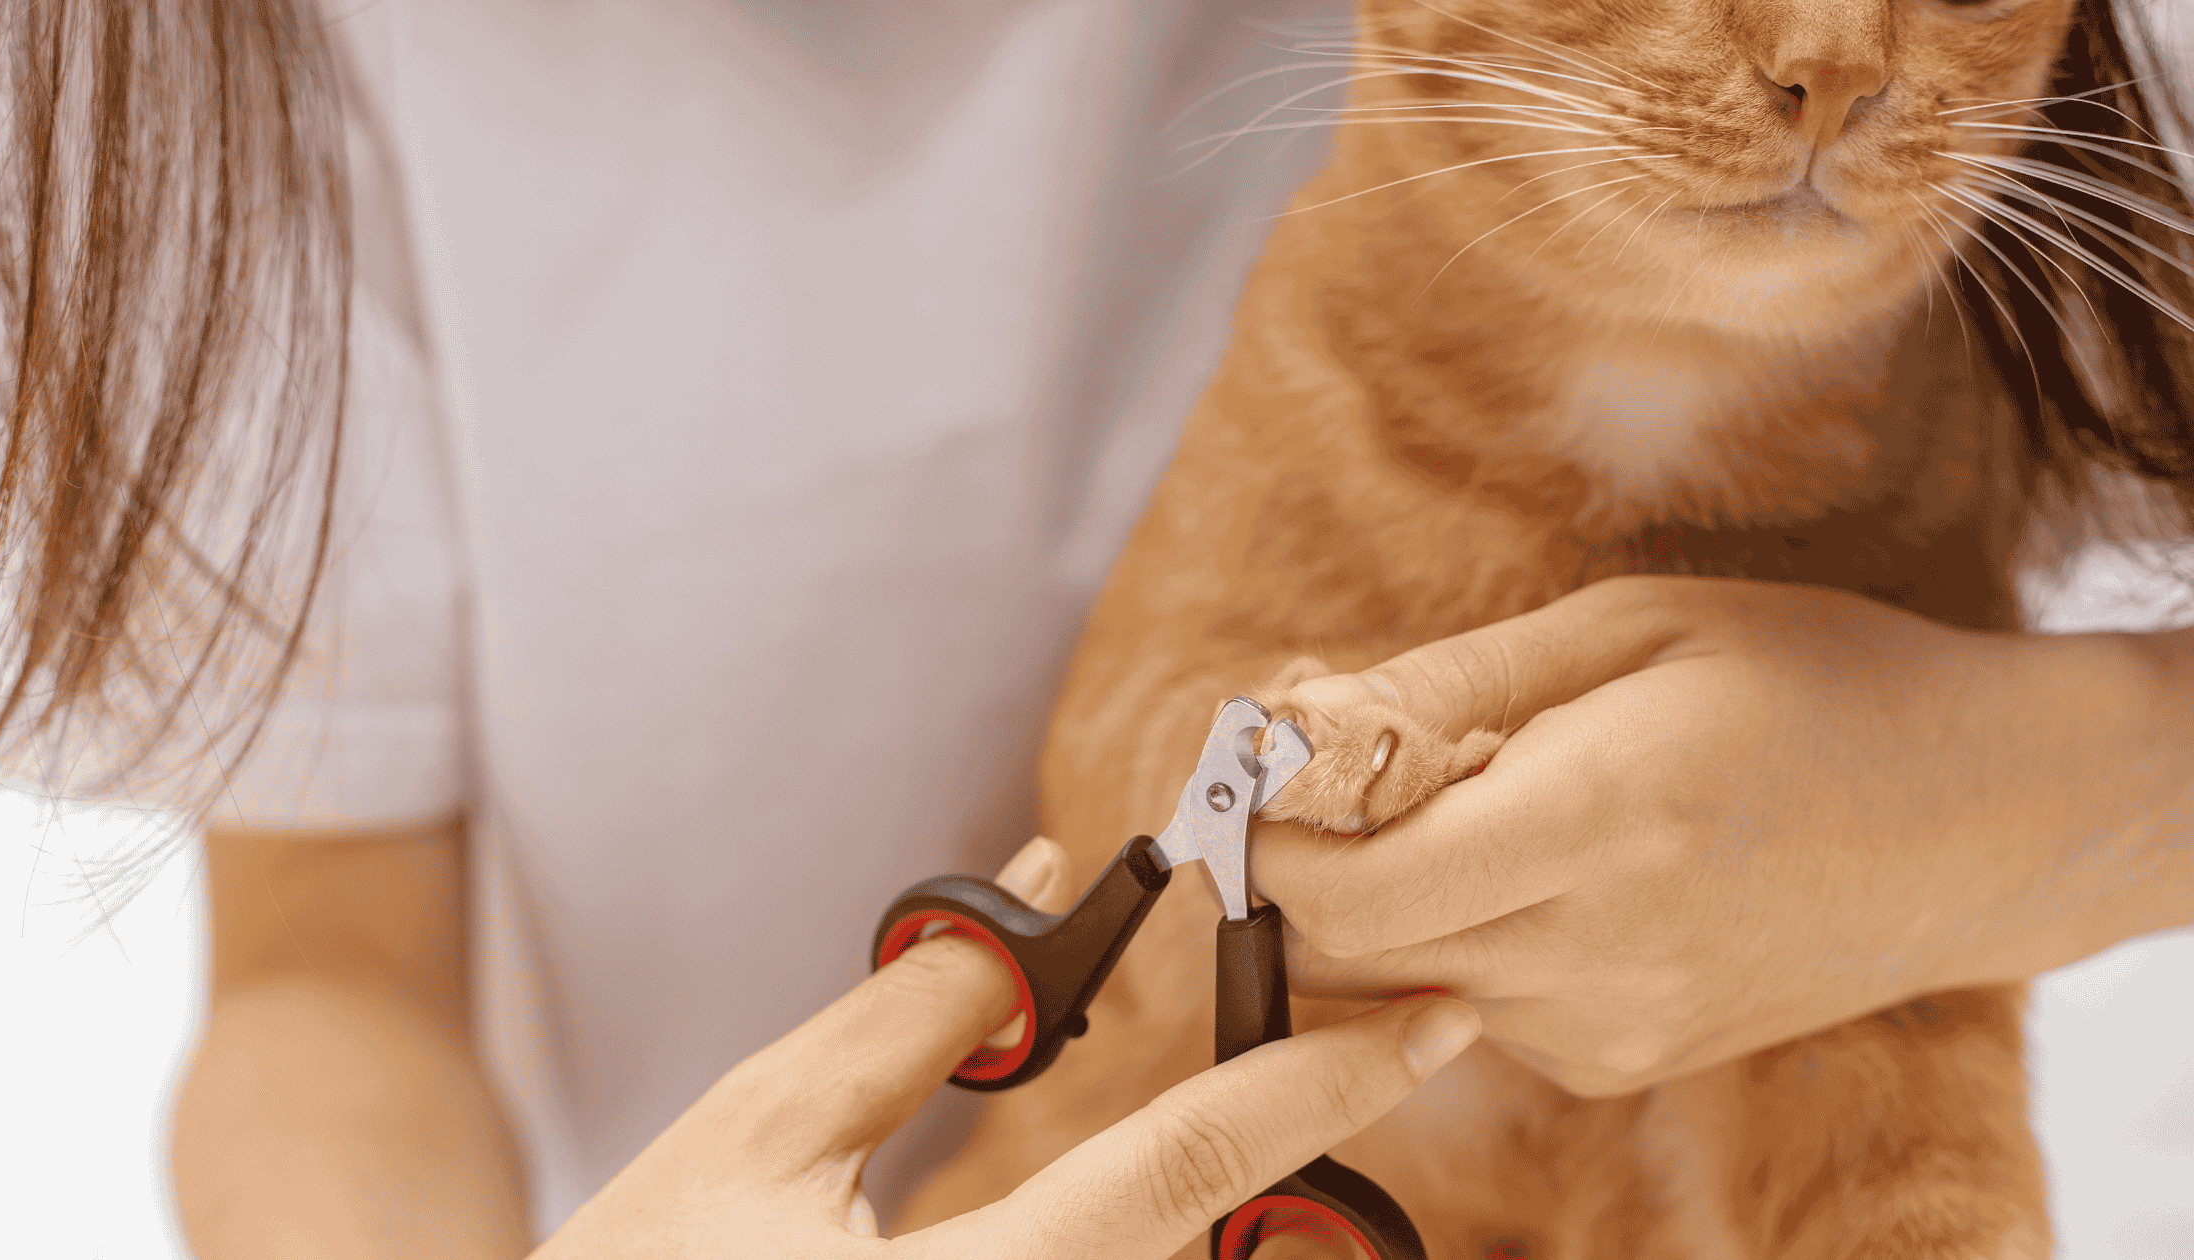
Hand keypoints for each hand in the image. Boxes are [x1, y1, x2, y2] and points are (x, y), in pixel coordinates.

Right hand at [533, 838, 1481, 1258]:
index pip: (1190, 1168)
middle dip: (1301, 1168)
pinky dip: (1141, 1259)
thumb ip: (913, 1015)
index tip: (1442, 1017)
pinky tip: (1132, 1211)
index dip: (1331, 1077)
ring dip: (1227, 1233)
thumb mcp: (754, 1134)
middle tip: (1366, 1054)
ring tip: (1250, 1126)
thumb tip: (1045, 889)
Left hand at [1250, 575, 2191, 1096]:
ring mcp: (1612, 1027)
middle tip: (1323, 767)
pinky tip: (1532, 859)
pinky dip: (1456, 934)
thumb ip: (1450, 684)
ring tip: (1454, 796)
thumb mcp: (1632, 628)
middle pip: (1349, 951)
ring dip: (1381, 895)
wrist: (1985, 820)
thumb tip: (1300, 720)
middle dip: (1303, 863)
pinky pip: (1472, 1005)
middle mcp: (1597, 953)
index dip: (1274, 838)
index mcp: (1601, 821)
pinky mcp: (1623, 1060)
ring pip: (1400, 983)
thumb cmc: (1816, 684)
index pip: (1352, 892)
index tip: (1262, 767)